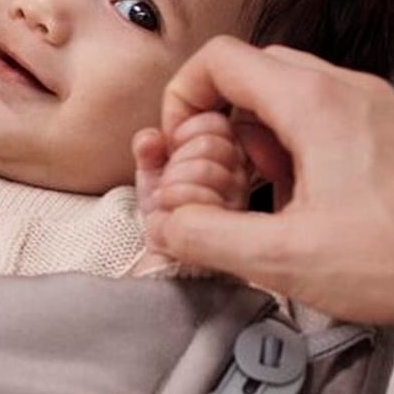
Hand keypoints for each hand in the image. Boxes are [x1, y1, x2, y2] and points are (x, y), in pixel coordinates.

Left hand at [132, 112, 250, 272]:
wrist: (165, 270)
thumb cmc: (166, 222)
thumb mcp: (154, 178)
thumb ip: (151, 150)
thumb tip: (149, 138)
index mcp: (231, 159)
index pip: (215, 123)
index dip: (184, 135)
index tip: (173, 158)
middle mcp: (243, 181)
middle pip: (211, 144)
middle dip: (176, 165)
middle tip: (170, 190)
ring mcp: (241, 209)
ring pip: (205, 170)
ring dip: (172, 191)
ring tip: (169, 209)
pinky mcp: (232, 237)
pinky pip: (195, 205)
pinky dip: (168, 215)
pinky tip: (169, 228)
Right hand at [139, 36, 393, 323]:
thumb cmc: (390, 258)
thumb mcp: (283, 259)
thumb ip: (208, 238)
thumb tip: (164, 225)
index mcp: (312, 102)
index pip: (221, 60)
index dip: (183, 97)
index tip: (181, 147)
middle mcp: (343, 86)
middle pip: (254, 70)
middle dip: (219, 118)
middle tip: (216, 174)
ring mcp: (371, 104)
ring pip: (288, 91)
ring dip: (256, 133)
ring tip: (258, 194)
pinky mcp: (387, 129)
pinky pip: (322, 113)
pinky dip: (293, 142)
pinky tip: (300, 200)